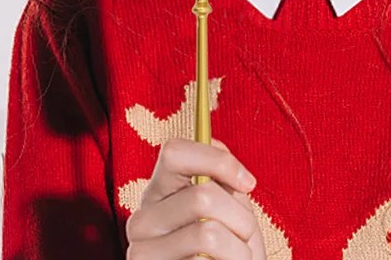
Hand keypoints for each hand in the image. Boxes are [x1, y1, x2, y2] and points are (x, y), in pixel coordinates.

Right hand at [125, 136, 266, 258]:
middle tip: (245, 236)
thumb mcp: (228, 206)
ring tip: (237, 258)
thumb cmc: (229, 248)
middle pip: (202, 195)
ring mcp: (142, 253)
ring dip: (239, 249)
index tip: (249, 183)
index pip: (174, 152)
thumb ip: (218, 175)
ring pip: (208, 232)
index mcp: (159, 192)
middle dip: (241, 217)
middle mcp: (141, 220)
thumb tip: (212, 141)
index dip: (217, 160)